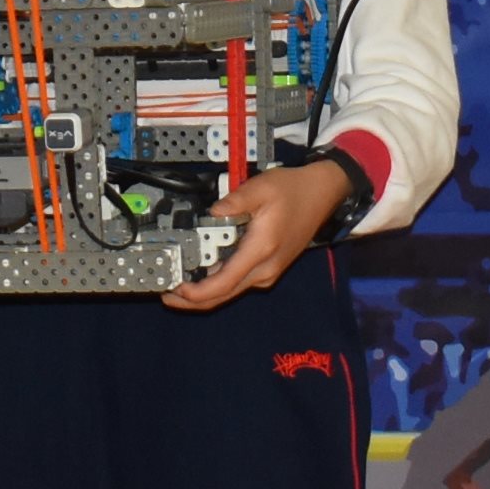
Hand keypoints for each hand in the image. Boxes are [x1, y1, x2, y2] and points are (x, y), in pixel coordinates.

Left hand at [162, 158, 352, 311]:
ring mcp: (268, 272)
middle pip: (223, 295)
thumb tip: (213, 212)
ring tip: (178, 285)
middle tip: (166, 294)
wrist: (323, 194)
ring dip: (204, 293)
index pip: (223, 283)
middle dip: (192, 300)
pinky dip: (217, 283)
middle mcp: (264, 269)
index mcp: (260, 251)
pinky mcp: (268, 268)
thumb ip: (235, 201)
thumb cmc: (294, 190)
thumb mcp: (262, 187)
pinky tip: (201, 274)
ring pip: (230, 291)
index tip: (175, 288)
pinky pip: (238, 282)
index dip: (195, 292)